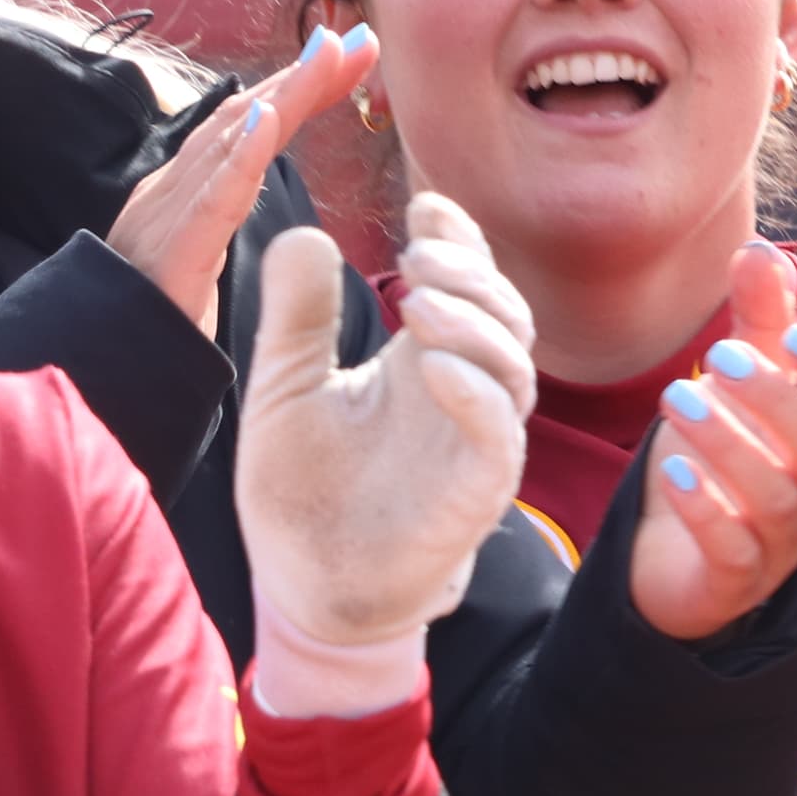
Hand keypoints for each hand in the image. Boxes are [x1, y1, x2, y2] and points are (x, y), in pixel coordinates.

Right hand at [107, 25, 376, 336]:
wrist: (97, 369)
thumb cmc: (151, 320)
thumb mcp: (196, 255)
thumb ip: (220, 208)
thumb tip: (251, 164)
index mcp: (185, 190)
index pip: (251, 125)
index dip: (301, 85)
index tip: (356, 52)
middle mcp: (173, 188)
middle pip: (246, 117)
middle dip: (305, 74)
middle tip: (360, 37)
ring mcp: (168, 214)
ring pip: (231, 143)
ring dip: (285, 95)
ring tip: (327, 55)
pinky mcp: (172, 252)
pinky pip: (211, 200)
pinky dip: (240, 158)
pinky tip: (268, 121)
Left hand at [236, 194, 533, 711]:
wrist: (306, 586)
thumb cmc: (300, 490)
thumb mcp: (283, 386)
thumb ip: (296, 316)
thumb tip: (302, 232)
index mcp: (425, 359)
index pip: (466, 285)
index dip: (459, 242)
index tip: (426, 209)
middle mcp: (463, 393)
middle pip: (504, 314)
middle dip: (470, 274)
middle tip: (417, 254)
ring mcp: (477, 441)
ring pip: (513, 365)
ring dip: (473, 324)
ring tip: (415, 298)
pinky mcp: (477, 491)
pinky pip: (498, 435)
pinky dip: (474, 394)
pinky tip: (431, 367)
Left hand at [632, 240, 796, 642]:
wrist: (676, 558)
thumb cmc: (724, 458)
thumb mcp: (739, 386)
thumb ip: (756, 322)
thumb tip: (758, 247)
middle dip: (778, 401)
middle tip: (720, 360)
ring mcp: (778, 540)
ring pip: (777, 500)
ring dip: (730, 445)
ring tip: (677, 399)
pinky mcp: (734, 579)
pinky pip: (735, 553)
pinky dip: (708, 512)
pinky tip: (674, 472)